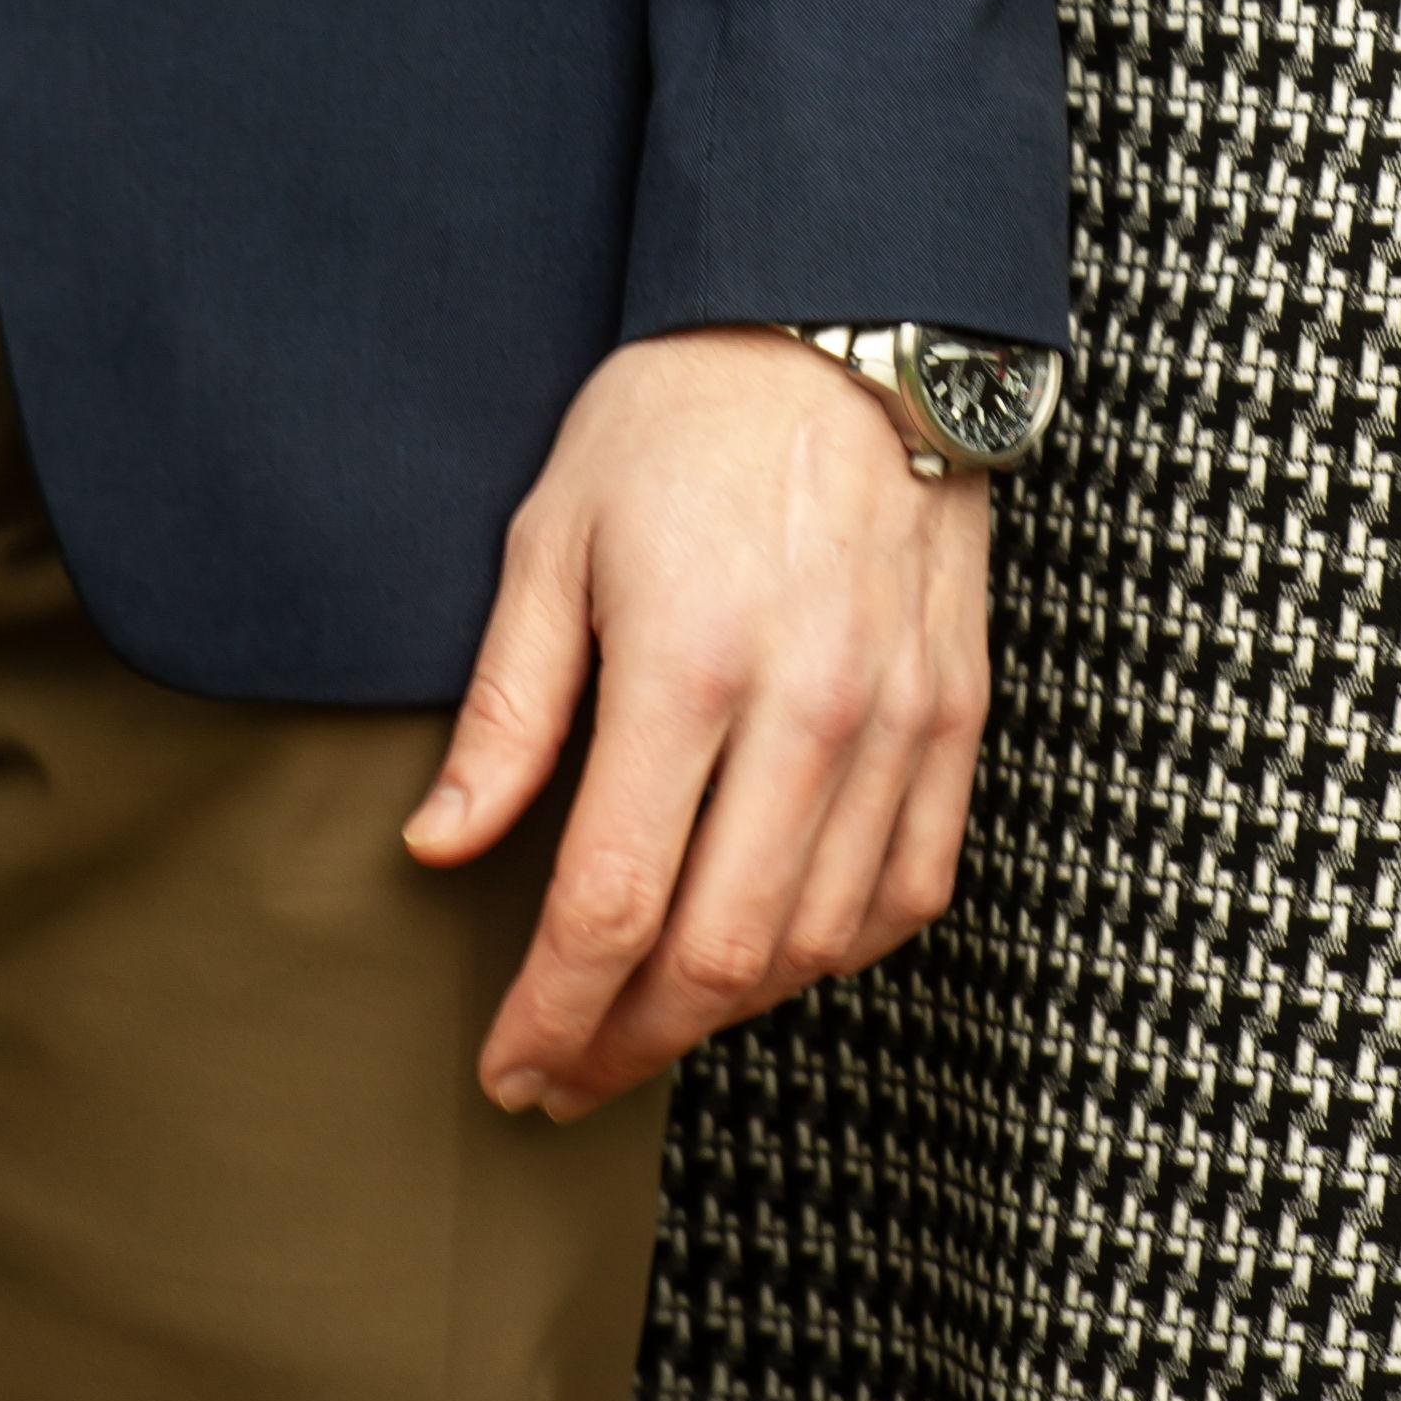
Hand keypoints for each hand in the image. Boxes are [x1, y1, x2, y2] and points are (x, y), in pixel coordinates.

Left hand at [402, 327, 990, 1122]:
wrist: (850, 325)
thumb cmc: (680, 419)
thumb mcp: (553, 535)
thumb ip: (508, 709)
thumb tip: (442, 848)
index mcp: (690, 664)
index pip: (611, 904)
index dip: (551, 1015)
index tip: (507, 1066)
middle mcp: (809, 708)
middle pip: (720, 955)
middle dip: (626, 1045)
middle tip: (564, 1074)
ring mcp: (899, 716)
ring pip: (818, 942)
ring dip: (727, 1013)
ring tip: (650, 1020)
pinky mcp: (958, 712)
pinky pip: (911, 887)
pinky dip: (837, 950)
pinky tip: (774, 952)